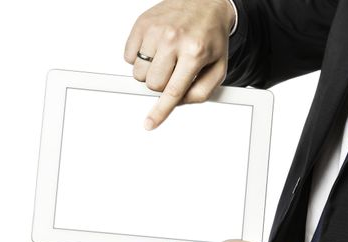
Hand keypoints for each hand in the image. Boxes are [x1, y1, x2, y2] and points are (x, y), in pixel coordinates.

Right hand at [124, 0, 235, 129]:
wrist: (206, 3)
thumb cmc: (212, 36)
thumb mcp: (218, 68)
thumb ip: (201, 92)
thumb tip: (177, 104)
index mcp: (195, 52)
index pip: (173, 91)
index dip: (160, 111)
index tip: (149, 124)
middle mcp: (173, 39)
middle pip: (152, 84)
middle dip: (162, 84)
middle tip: (173, 72)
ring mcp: (155, 30)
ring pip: (138, 72)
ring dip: (150, 71)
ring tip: (165, 58)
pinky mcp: (142, 24)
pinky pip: (128, 56)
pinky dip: (139, 58)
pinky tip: (155, 49)